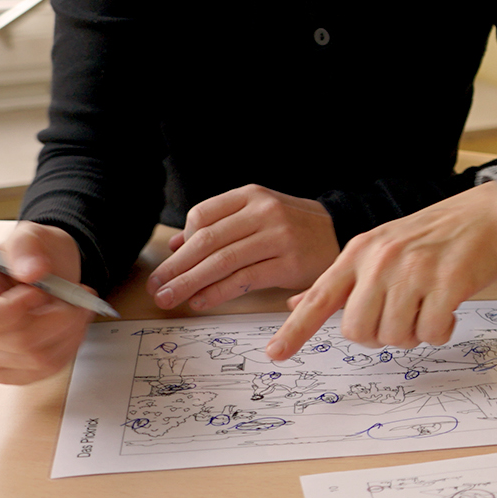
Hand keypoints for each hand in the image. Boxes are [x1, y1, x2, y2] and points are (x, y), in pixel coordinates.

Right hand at [0, 221, 95, 384]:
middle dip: (59, 318)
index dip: (12, 310)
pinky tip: (72, 326)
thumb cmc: (33, 255)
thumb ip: (27, 247)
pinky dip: (69, 347)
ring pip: (37, 359)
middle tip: (78, 296)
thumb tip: (31, 271)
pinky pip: (46, 370)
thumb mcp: (30, 236)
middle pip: (17, 342)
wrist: (48, 271)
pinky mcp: (13, 371)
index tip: (39, 291)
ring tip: (79, 307)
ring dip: (70, 332)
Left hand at [147, 185, 339, 312]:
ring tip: (169, 298)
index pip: (203, 215)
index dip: (182, 241)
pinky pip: (244, 279)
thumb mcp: (258, 215)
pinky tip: (201, 301)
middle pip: (208, 241)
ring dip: (190, 283)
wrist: (341, 231)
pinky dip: (217, 292)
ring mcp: (277, 237)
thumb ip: (220, 227)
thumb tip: (175, 244)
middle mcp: (263, 212)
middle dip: (177, 266)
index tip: (171, 263)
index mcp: (252, 196)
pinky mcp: (288, 263)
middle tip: (156, 286)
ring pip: (223, 262)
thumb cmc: (293, 226)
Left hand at [265, 181, 496, 359]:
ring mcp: (414, 271)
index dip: (295, 330)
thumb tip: (295, 303)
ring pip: (395, 337)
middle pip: (357, 331)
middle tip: (402, 317)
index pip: (319, 297)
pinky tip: (448, 309)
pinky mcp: (447, 283)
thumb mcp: (378, 248)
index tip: (274, 354)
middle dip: (379, 336)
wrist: (485, 216)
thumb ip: (340, 281)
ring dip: (414, 334)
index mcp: (358, 253)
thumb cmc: (430, 238)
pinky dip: (441, 331)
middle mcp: (381, 261)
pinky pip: (431, 334)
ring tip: (428, 307)